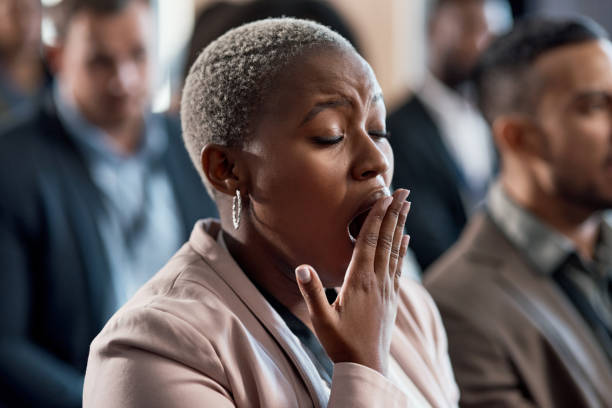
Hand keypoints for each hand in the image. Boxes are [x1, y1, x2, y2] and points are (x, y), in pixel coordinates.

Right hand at [295, 189, 410, 375]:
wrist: (367, 367)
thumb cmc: (340, 344)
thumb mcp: (321, 320)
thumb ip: (312, 292)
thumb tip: (301, 266)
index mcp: (359, 281)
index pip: (369, 241)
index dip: (377, 217)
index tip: (385, 196)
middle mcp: (377, 280)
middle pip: (387, 240)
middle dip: (394, 213)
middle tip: (403, 191)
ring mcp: (387, 288)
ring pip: (395, 250)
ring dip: (401, 226)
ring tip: (406, 206)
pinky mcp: (391, 297)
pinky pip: (398, 266)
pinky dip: (402, 248)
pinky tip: (405, 238)